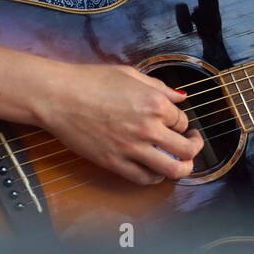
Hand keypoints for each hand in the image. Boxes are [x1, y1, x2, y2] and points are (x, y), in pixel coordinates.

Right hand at [41, 62, 204, 185]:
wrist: (58, 97)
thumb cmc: (91, 81)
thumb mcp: (130, 74)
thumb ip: (159, 87)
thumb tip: (181, 97)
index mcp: (154, 103)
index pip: (182, 120)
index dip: (182, 122)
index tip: (176, 122)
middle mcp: (148, 128)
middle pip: (186, 149)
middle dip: (194, 147)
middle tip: (192, 144)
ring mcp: (132, 149)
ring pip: (172, 170)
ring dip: (182, 168)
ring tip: (181, 163)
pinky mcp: (114, 163)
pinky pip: (144, 178)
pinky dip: (155, 178)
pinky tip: (155, 170)